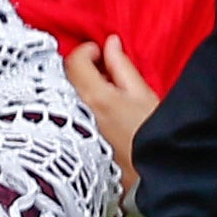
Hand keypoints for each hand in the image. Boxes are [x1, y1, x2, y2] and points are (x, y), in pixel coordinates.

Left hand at [64, 37, 156, 193]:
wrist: (149, 174)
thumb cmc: (150, 135)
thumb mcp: (141, 93)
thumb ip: (121, 65)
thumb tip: (110, 43)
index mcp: (92, 96)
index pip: (74, 60)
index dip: (88, 51)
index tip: (102, 54)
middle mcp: (74, 110)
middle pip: (67, 77)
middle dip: (84, 69)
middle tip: (107, 73)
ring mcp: (70, 126)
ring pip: (66, 95)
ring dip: (82, 88)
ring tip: (108, 95)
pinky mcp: (71, 139)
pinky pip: (68, 112)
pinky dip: (80, 106)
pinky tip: (101, 114)